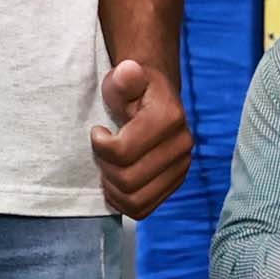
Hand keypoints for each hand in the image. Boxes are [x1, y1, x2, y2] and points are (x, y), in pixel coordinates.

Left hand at [92, 58, 192, 218]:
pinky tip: (116, 182)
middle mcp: (182, 146)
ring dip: (113, 189)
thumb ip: (123, 78)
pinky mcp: (176, 183)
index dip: (100, 146)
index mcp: (169, 119)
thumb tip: (128, 70)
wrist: (156, 98)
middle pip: (128, 181)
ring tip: (108, 168)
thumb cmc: (133, 89)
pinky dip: (124, 202)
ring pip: (136, 200)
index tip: (97, 131)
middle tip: (101, 152)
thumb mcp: (122, 78)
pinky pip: (145, 209)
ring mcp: (182, 167)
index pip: (122, 153)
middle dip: (105, 169)